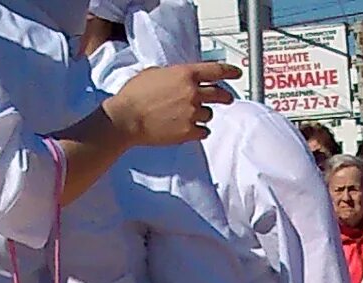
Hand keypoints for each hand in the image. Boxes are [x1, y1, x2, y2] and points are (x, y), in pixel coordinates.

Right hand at [105, 61, 238, 146]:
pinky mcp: (189, 132)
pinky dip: (199, 130)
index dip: (229, 71)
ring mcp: (192, 113)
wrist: (126, 118)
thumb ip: (174, 75)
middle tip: (226, 99)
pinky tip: (189, 129)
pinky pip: (203, 132)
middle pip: (219, 94)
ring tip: (188, 116)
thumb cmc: (134, 95)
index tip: (236, 73)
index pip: (216, 71)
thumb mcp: (155, 73)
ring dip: (203, 114)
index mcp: (185, 74)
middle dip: (225, 97)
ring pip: (209, 114)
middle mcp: (193, 93)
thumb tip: (181, 79)